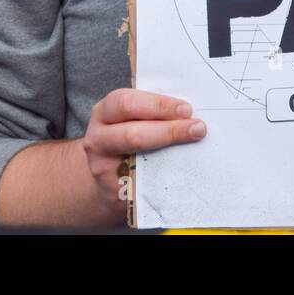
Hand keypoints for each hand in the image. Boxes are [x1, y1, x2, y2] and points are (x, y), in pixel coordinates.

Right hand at [81, 88, 205, 218]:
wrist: (108, 178)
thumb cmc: (127, 138)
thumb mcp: (131, 119)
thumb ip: (152, 113)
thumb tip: (189, 113)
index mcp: (104, 112)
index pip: (127, 103)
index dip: (159, 105)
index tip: (186, 110)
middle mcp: (97, 138)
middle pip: (132, 134)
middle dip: (169, 130)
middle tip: (197, 128)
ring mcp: (102, 167)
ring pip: (138, 161)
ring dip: (171, 154)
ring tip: (193, 146)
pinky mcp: (113, 191)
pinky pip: (143, 185)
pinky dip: (166, 177)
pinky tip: (183, 170)